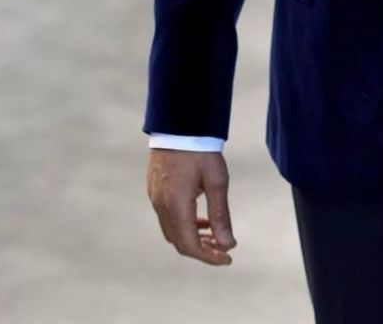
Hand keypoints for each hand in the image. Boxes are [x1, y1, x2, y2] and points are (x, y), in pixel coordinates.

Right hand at [146, 149, 236, 265]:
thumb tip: (227, 244)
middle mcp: (161, 205)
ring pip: (172, 230)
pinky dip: (184, 224)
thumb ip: (220, 214)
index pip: (189, 245)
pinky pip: (167, 217)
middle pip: (179, 241)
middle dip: (201, 249)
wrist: (179, 123)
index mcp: (175, 205)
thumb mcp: (216, 181)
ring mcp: (155, 197)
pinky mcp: (155, 189)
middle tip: (223, 247)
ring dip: (192, 237)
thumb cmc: (200, 148)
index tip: (227, 258)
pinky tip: (199, 218)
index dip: (208, 256)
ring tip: (214, 233)